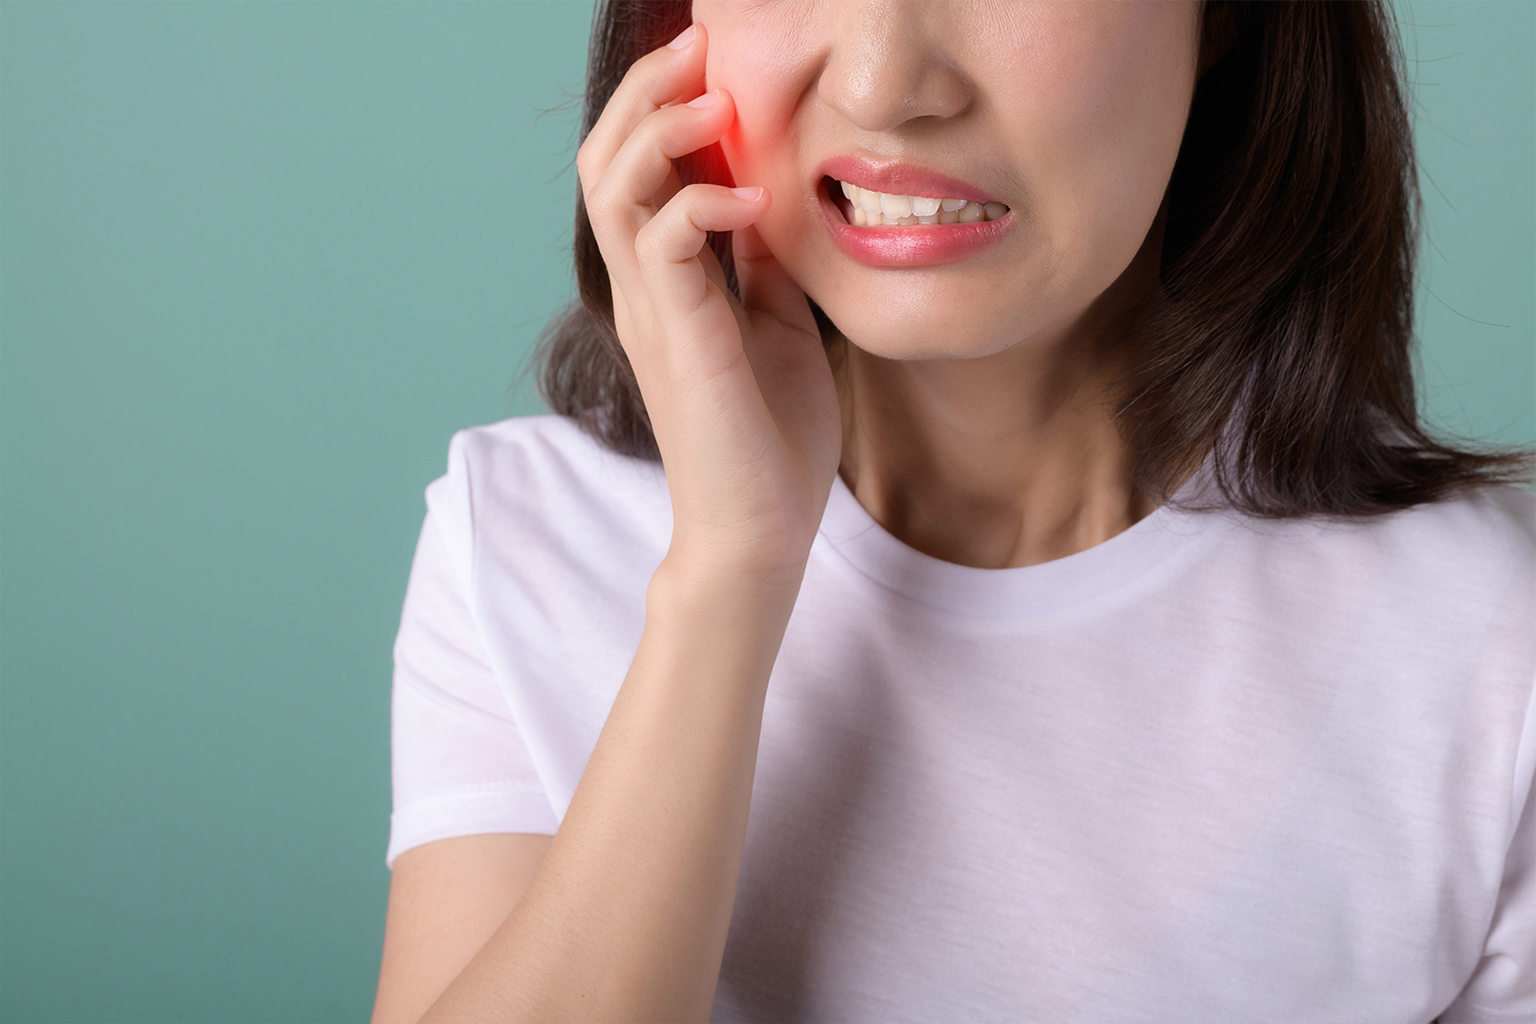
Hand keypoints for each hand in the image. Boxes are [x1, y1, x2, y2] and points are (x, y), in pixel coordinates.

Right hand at [576, 24, 841, 583]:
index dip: (661, 104)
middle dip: (648, 91)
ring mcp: (652, 313)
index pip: (636, 170)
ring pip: (616, 188)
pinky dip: (701, 204)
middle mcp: (643, 289)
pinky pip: (665, 245)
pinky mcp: (678, 340)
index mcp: (664, 282)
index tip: (712, 55)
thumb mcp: (776, 323)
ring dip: (662, 128)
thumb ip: (759, 261)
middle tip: (700, 43)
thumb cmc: (770, 436)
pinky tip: (751, 196)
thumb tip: (767, 195)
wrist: (760, 531)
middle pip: (607, 159)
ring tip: (716, 96)